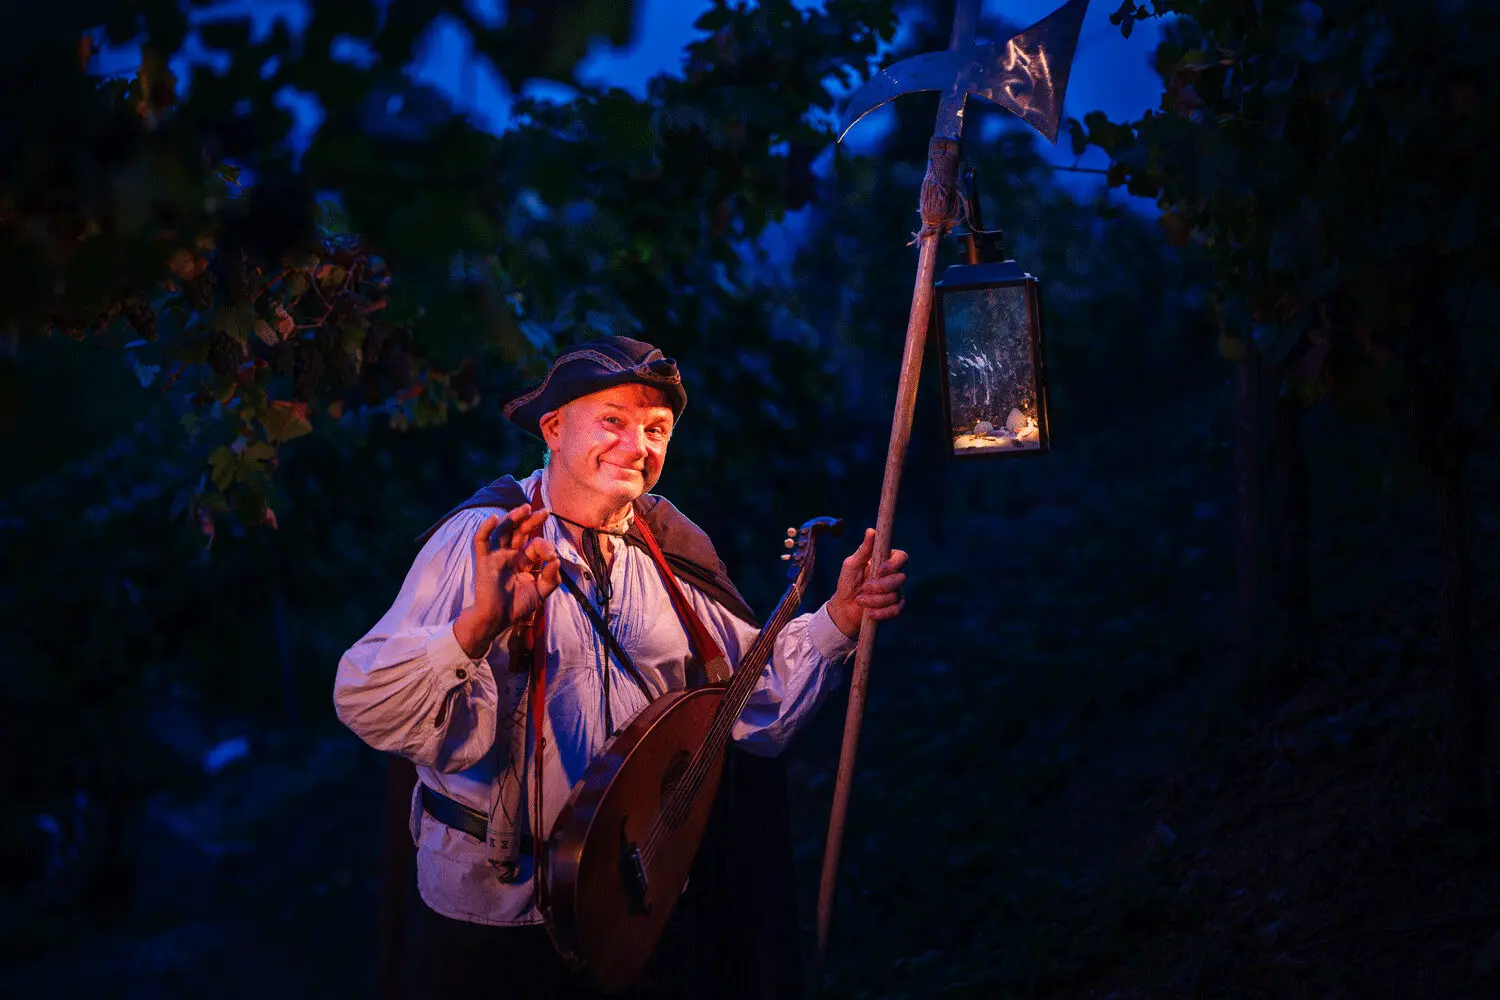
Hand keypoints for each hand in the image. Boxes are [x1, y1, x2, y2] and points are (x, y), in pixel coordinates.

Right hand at [453, 504, 561, 657]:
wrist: (497, 619)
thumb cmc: (517, 606)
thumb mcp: (541, 592)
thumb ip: (551, 577)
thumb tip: (557, 560)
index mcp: (524, 561)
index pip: (536, 545)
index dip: (545, 547)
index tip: (552, 558)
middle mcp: (511, 555)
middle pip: (520, 531)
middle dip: (532, 520)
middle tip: (544, 512)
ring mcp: (497, 555)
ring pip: (503, 530)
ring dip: (513, 517)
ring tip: (524, 508)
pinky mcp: (484, 560)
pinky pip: (481, 541)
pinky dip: (485, 528)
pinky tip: (493, 518)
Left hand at [825, 528, 908, 638]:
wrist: (844, 608)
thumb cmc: (847, 582)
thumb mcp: (852, 565)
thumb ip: (863, 550)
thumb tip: (871, 531)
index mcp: (886, 561)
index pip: (902, 557)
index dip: (894, 564)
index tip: (880, 570)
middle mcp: (894, 575)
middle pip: (901, 578)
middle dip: (881, 586)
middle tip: (864, 588)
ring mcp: (896, 591)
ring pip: (896, 595)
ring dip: (875, 600)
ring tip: (860, 600)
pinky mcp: (895, 607)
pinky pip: (896, 609)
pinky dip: (882, 612)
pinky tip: (869, 613)